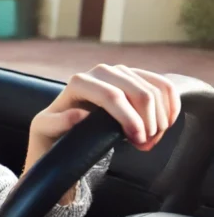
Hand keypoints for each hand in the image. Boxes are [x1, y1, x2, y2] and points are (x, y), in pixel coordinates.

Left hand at [31, 64, 181, 152]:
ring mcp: (120, 72)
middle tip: (145, 145)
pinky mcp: (136, 77)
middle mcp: (100, 71)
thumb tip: (79, 115)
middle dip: (148, 122)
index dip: (129, 118)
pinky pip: (163, 85)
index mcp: (79, 82)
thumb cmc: (54, 129)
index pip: (112, 96)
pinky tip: (166, 124)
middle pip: (138, 92)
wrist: (65, 124)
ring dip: (159, 119)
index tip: (137, 140)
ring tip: (149, 140)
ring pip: (154, 90)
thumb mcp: (46, 129)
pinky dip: (171, 105)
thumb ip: (57, 123)